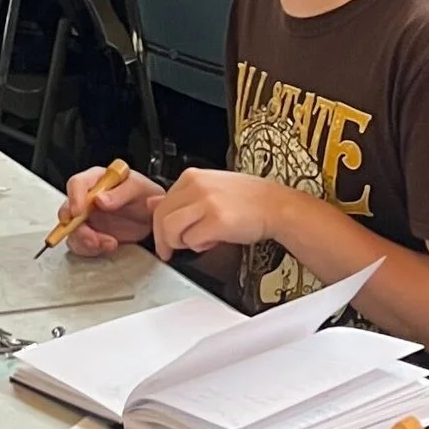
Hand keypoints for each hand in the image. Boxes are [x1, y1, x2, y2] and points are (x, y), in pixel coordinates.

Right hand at [63, 161, 164, 253]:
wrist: (152, 218)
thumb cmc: (146, 197)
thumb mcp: (139, 189)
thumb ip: (121, 193)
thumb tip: (100, 200)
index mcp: (97, 180)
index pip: (77, 183)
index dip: (74, 197)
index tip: (78, 213)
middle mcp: (87, 198)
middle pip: (68, 210)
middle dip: (77, 227)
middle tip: (93, 238)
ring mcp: (87, 217)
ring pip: (72, 230)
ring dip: (85, 241)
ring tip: (108, 244)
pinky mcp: (90, 234)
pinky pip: (79, 244)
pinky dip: (89, 250)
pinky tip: (107, 246)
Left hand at [151, 169, 285, 260]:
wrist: (276, 206)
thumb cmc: (247, 200)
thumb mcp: (210, 190)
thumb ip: (181, 197)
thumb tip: (151, 203)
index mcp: (192, 176)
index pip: (161, 204)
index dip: (160, 226)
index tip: (164, 239)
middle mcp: (197, 186)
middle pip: (161, 217)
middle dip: (164, 240)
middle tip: (170, 251)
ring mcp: (207, 202)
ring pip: (171, 230)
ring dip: (181, 243)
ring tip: (198, 242)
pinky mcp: (217, 221)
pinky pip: (192, 241)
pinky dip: (200, 246)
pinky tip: (214, 241)